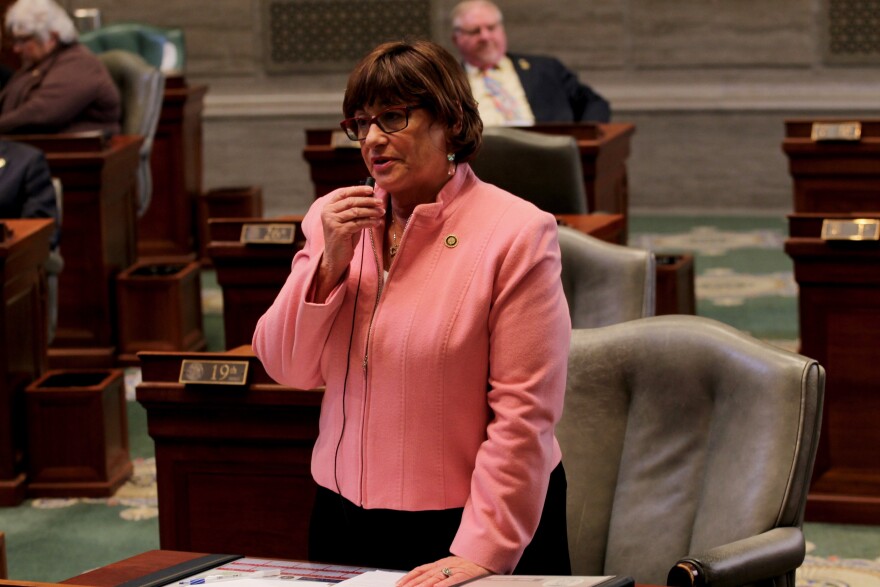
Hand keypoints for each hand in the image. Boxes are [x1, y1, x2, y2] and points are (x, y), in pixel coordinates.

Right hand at [314, 185, 384, 301]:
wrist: (335, 257)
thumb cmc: (344, 238)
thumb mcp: (348, 220)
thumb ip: (354, 209)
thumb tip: (371, 196)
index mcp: (328, 207)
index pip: (343, 193)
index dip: (358, 190)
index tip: (371, 189)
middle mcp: (328, 212)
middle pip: (351, 201)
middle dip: (368, 201)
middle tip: (380, 202)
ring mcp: (332, 222)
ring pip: (356, 212)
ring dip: (371, 211)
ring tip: (382, 212)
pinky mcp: (339, 231)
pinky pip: (358, 223)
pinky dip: (370, 222)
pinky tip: (378, 223)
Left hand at [397, 556, 489, 586]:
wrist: (485, 557)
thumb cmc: (468, 563)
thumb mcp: (450, 565)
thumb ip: (437, 571)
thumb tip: (426, 580)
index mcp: (440, 563)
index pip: (420, 569)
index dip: (409, 576)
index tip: (399, 583)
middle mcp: (444, 565)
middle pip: (425, 575)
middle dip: (412, 583)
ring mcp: (454, 569)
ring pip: (435, 577)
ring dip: (424, 585)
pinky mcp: (464, 574)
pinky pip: (453, 579)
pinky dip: (443, 583)